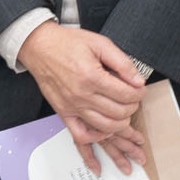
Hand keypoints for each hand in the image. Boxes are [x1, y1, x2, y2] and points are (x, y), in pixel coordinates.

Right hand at [18, 23, 147, 173]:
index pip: (126, 95)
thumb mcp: (100, 44)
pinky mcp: (64, 112)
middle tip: (133, 98)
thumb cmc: (67, 43)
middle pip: (119, 112)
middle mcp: (81, 95)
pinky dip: (97, 136)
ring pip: (105, 126)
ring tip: (124, 111)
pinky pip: (81, 135)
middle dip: (133, 106)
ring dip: (121, 122)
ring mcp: (72, 106)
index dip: (139, 93)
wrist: (40, 47)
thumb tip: (138, 80)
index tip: (140, 88)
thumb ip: (122, 62)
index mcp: (92, 76)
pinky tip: (105, 128)